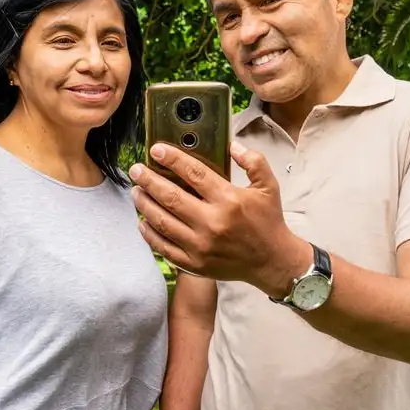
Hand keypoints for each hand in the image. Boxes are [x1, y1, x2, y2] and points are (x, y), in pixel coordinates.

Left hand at [128, 141, 311, 297]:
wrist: (273, 262)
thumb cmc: (268, 222)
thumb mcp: (269, 186)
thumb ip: (253, 162)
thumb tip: (232, 145)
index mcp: (229, 200)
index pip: (193, 173)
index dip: (172, 159)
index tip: (156, 150)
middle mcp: (212, 223)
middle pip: (170, 196)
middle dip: (148, 180)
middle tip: (136, 170)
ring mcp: (201, 246)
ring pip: (161, 221)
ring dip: (144, 204)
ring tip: (136, 191)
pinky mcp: (194, 263)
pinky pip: (163, 247)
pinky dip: (149, 234)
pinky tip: (142, 221)